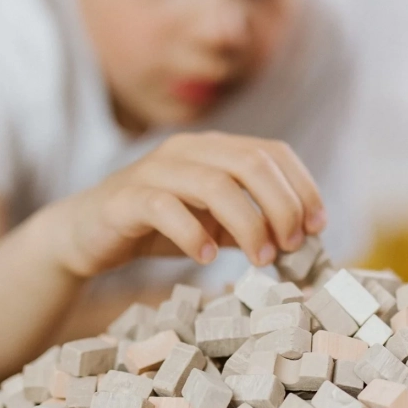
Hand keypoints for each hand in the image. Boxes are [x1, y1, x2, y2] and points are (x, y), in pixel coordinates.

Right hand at [43, 131, 326, 277]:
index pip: (273, 152)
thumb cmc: (162, 226)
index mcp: (216, 149)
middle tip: (292, 246)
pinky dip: (192, 234)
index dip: (303, 187)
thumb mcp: (217, 224)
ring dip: (248, 225)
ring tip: (261, 259)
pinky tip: (206, 257)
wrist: (90, 232)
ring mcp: (156, 170)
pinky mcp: (126, 198)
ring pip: (214, 184)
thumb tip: (301, 240)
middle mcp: (190, 150)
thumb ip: (253, 224)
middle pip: (251, 164)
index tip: (318, 227)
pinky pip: (165, 208)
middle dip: (282, 207)